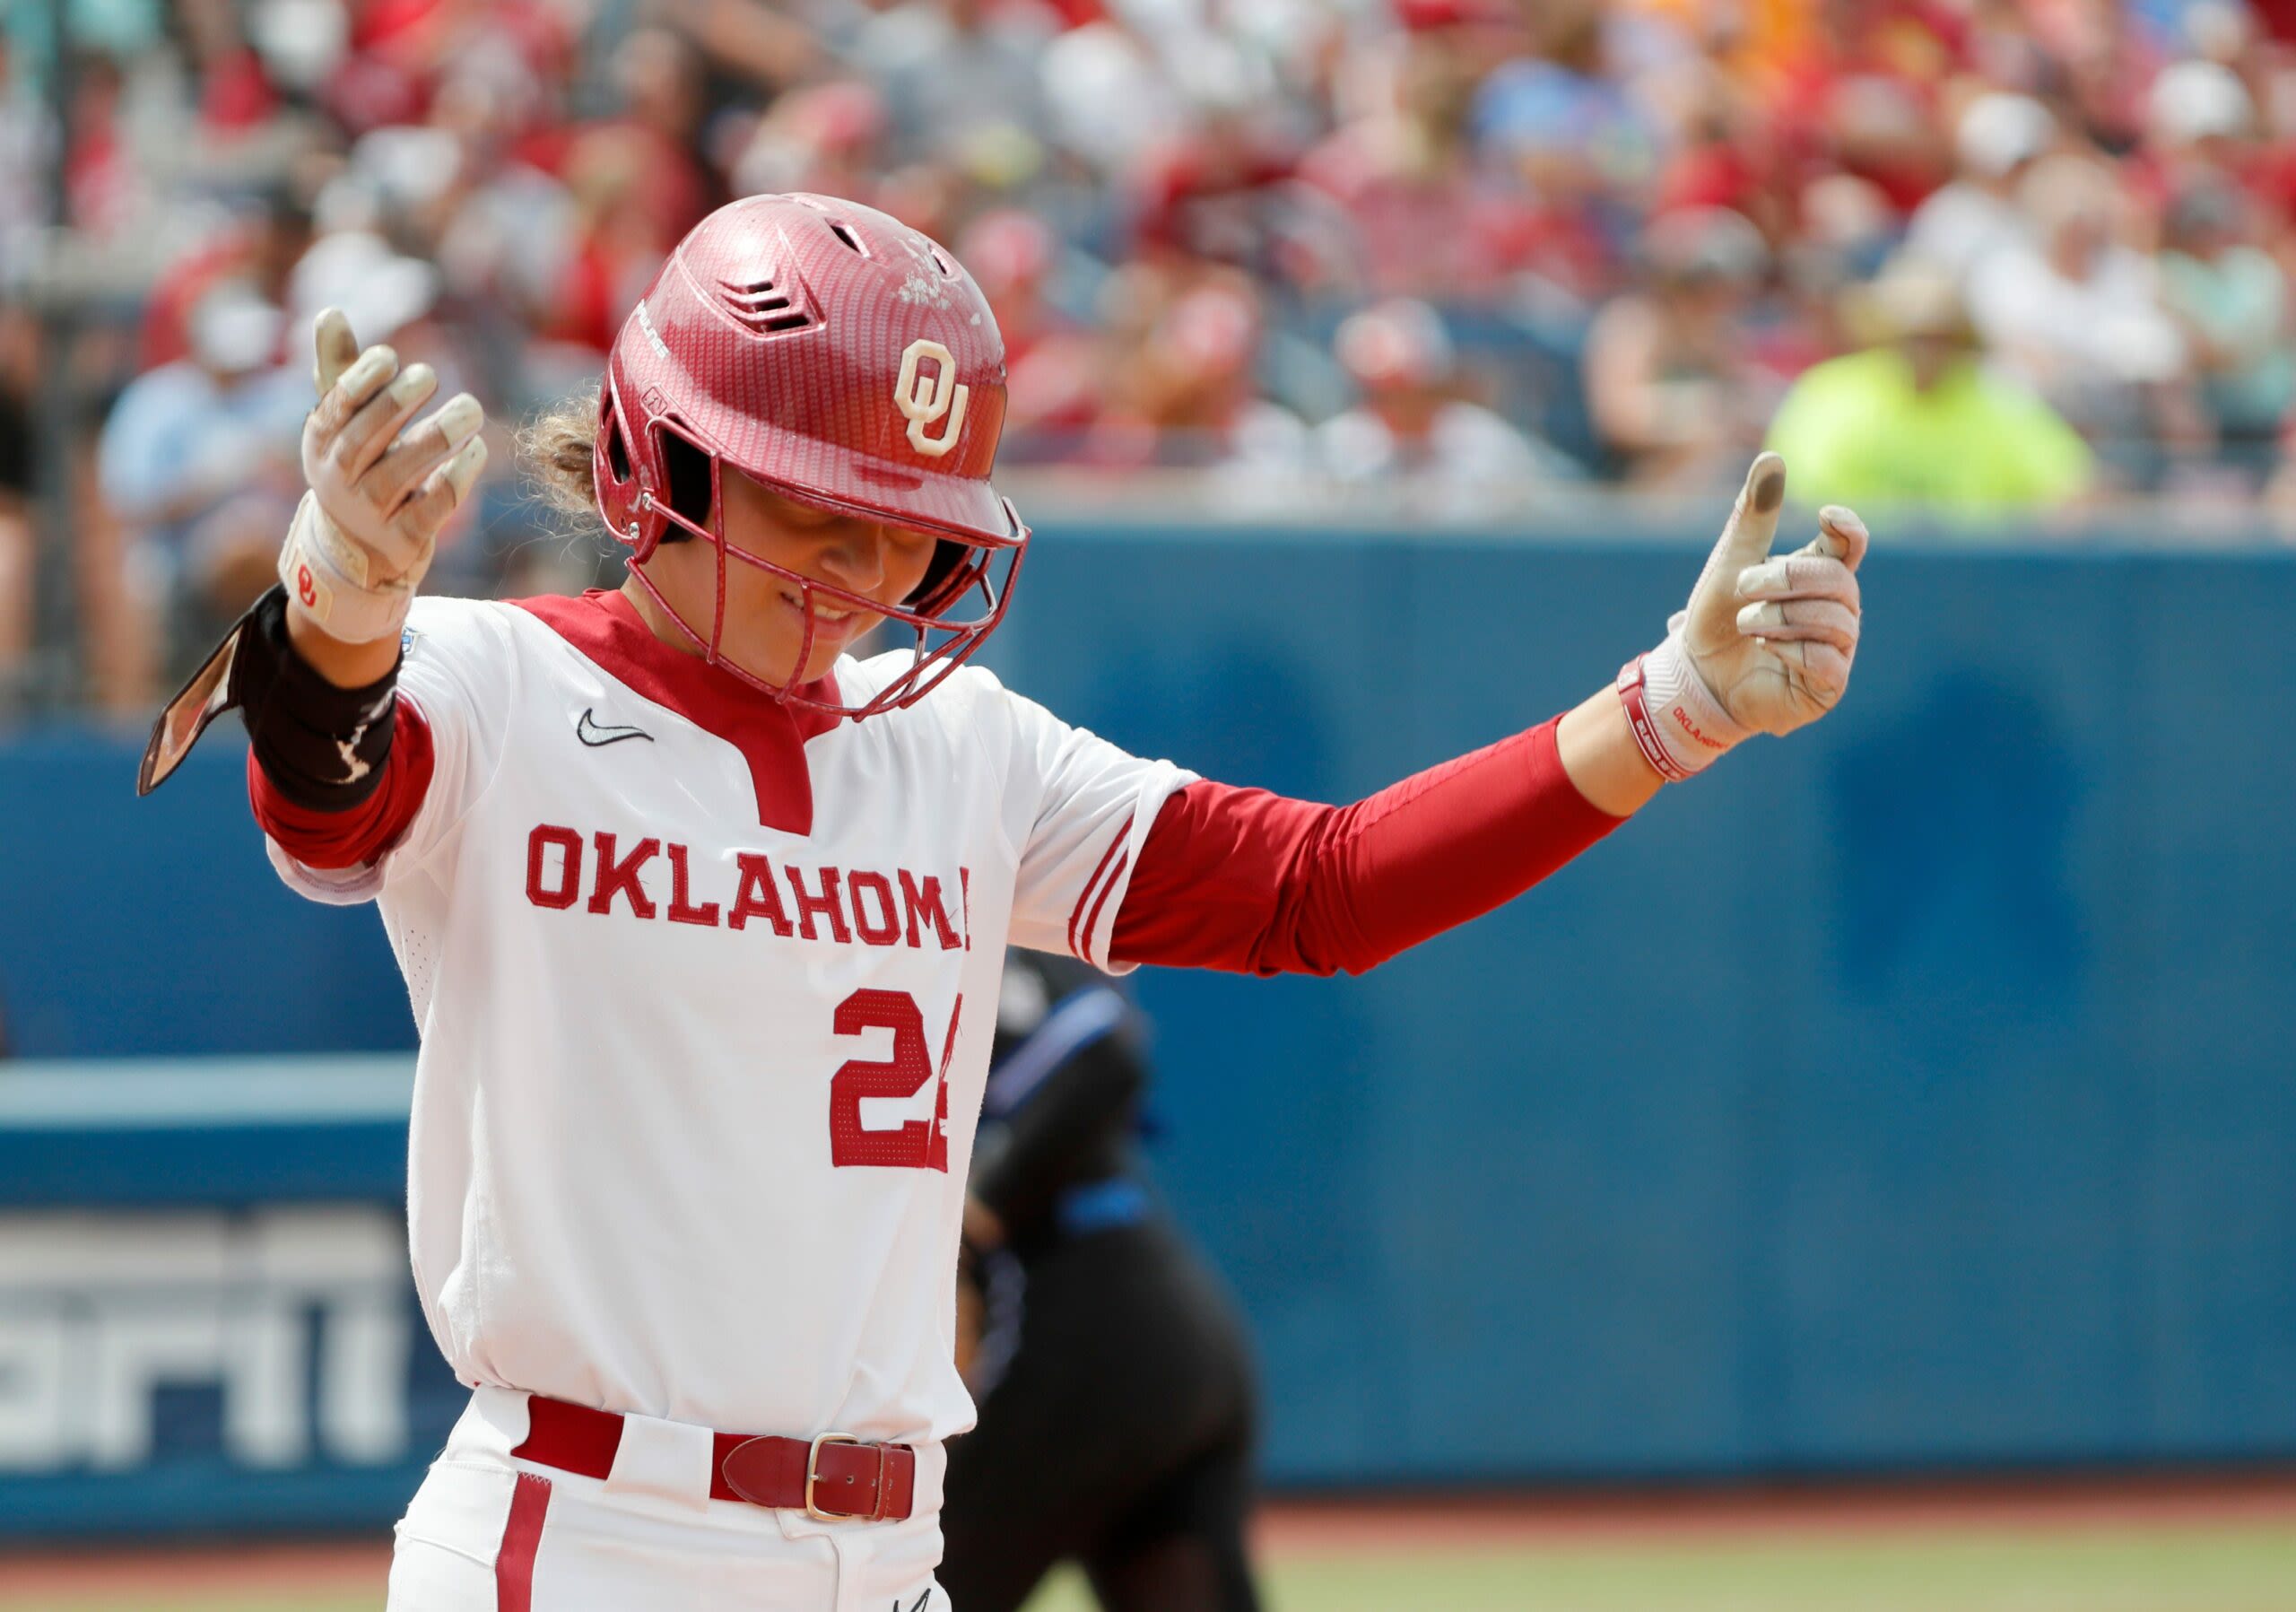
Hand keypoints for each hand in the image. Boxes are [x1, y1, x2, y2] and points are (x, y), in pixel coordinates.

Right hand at [279, 308, 486, 642]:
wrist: (358, 552)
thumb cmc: (356, 468)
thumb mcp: (343, 424)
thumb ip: (341, 370)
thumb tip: (330, 312)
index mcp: (321, 441)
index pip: (335, 407)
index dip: (360, 380)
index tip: (391, 356)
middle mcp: (338, 478)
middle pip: (365, 438)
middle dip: (397, 404)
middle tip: (430, 374)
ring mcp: (370, 512)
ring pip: (402, 471)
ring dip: (438, 437)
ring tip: (471, 408)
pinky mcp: (405, 538)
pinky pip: (434, 506)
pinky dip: (458, 476)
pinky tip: (479, 449)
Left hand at [1618, 453, 1866, 779]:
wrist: (1695, 678)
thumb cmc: (1717, 620)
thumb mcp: (1730, 563)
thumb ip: (1753, 516)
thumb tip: (1772, 458)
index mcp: (1817, 576)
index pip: (1851, 546)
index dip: (1848, 528)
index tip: (1825, 515)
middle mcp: (1836, 610)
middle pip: (1838, 580)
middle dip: (1786, 579)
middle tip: (1743, 586)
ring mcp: (1837, 649)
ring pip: (1833, 620)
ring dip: (1780, 616)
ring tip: (1746, 623)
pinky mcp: (1828, 686)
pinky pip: (1826, 659)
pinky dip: (1788, 649)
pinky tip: (1764, 650)